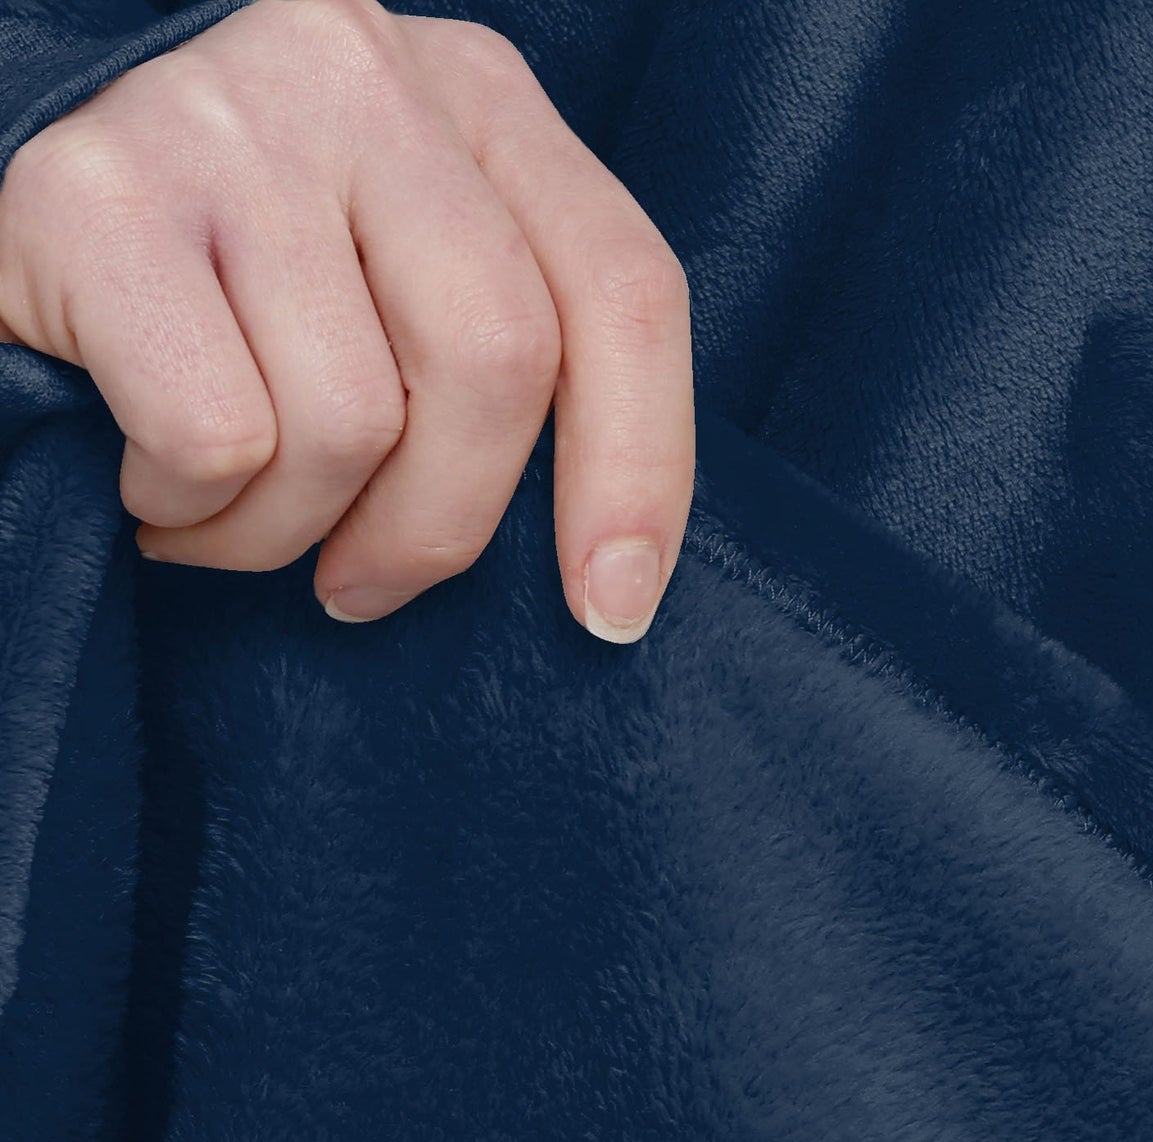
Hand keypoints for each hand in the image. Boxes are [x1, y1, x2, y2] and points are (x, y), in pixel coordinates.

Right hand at [0, 0, 691, 640]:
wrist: (7, 227)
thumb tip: (613, 579)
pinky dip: (191, 509)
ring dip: (287, 533)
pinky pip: (219, 438)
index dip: (642, 471)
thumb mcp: (405, 299)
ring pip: (352, 420)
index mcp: (475, 100)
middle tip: (362, 584)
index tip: (612, 608)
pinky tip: (152, 482)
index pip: (625, 287)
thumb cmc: (237, 303)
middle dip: (442, 527)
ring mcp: (221, 116)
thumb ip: (509, 360)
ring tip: (229, 517)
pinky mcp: (91, 193)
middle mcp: (360, 75)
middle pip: (502, 358)